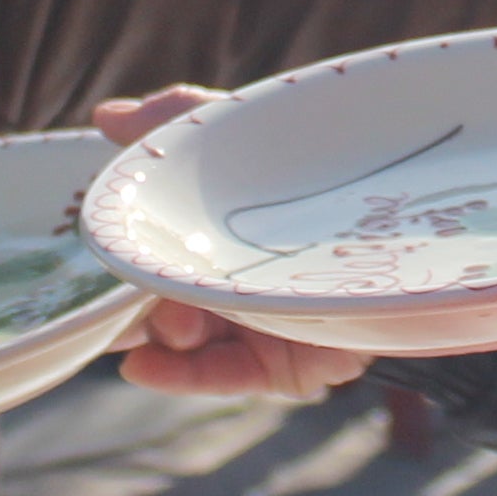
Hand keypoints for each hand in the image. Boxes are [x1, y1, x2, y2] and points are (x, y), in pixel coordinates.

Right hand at [91, 89, 374, 399]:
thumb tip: (104, 118)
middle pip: (162, 297)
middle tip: (140, 294)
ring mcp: (252, 325)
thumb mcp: (239, 135)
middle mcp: (228, 281)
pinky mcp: (281, 366)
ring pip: (185, 338)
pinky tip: (138, 366)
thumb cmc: (317, 167)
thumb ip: (174, 123)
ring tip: (175, 320)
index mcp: (213, 234)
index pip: (152, 245)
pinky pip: (221, 378)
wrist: (409, 220)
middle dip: (141, 300)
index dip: (121, 251)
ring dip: (163, 330)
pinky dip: (175, 374)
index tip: (87, 254)